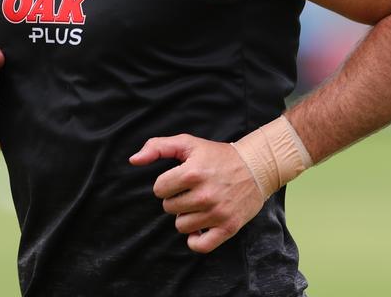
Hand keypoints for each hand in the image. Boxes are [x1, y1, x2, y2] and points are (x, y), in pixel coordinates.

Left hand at [129, 134, 265, 253]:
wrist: (257, 167)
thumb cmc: (219, 156)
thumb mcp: (189, 144)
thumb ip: (157, 147)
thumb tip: (133, 160)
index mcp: (192, 173)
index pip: (159, 189)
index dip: (168, 183)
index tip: (182, 179)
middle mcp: (204, 195)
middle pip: (169, 208)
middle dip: (177, 199)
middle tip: (194, 190)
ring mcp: (217, 213)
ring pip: (181, 225)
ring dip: (187, 216)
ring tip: (201, 204)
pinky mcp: (228, 227)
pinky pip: (199, 246)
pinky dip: (196, 239)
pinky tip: (201, 226)